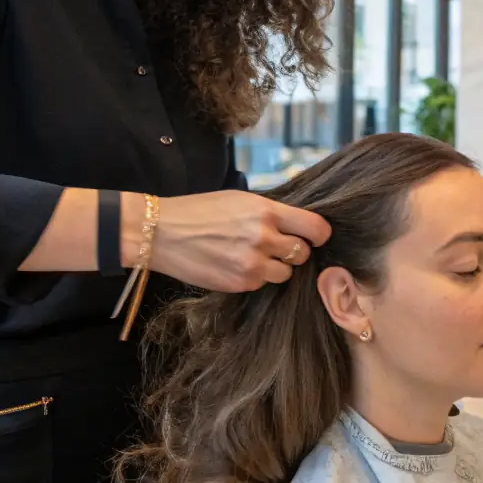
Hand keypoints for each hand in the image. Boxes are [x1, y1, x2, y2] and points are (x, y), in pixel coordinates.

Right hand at [132, 190, 330, 292]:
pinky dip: (256, 276)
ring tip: (254, 255)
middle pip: (303, 253)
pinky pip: (263, 283)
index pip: (315, 228)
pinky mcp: (240, 284)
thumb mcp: (240, 199)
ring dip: (277, 266)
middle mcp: (264, 238)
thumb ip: (271, 211)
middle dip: (294, 250)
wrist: (162, 233)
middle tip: (277, 245)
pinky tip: (236, 264)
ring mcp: (252, 264)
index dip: (319, 234)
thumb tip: (298, 223)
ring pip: (286, 273)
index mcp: (266, 211)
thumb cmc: (200, 210)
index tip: (315, 236)